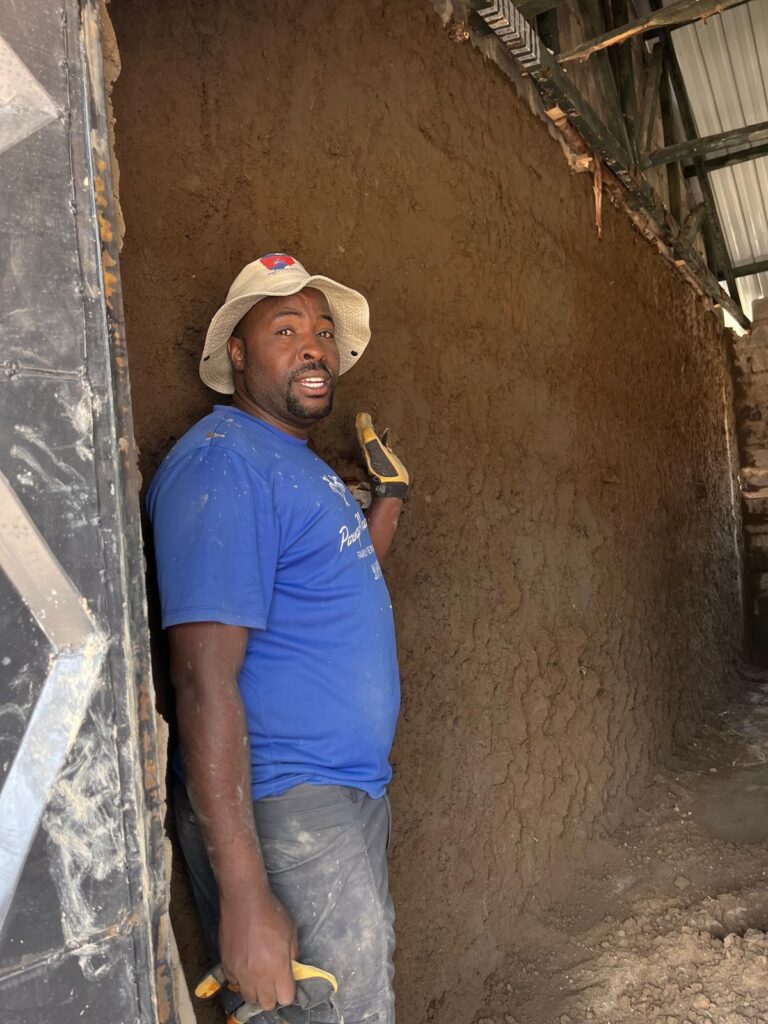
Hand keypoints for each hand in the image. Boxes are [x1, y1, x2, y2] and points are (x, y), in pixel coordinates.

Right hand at [218, 885, 297, 1009]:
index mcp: (277, 969)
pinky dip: (241, 980)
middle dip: (272, 996)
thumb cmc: (271, 914)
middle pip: (266, 1004)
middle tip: (274, 981)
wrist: (244, 901)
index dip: (288, 992)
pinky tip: (245, 966)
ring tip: (259, 977)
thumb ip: (292, 956)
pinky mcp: (227, 966)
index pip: (285, 999)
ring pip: (248, 997)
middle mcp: (258, 976)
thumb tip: (291, 969)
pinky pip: (234, 983)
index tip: (287, 983)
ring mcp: (240, 973)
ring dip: (256, 991)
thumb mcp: (291, 933)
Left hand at [355, 413, 408, 499]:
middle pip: (366, 437)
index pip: (363, 433)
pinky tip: (386, 444)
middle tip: (365, 418)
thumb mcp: (377, 452)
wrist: (392, 488)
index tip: (362, 414)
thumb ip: (371, 439)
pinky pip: (382, 449)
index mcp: (368, 448)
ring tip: (373, 427)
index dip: (362, 423)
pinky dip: (382, 443)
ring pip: (373, 443)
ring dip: (372, 435)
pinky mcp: (386, 463)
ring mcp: (378, 458)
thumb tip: (363, 424)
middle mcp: (371, 452)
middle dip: (365, 427)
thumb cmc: (386, 471)